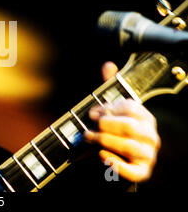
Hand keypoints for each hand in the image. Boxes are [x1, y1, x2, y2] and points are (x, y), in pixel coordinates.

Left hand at [84, 61, 160, 181]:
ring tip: (89, 138)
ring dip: (105, 141)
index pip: (131, 108)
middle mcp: (150, 135)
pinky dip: (115, 163)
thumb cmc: (112, 132)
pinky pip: (132, 171)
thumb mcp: (110, 110)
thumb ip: (109, 88)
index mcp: (144, 117)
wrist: (111, 160)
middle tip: (88, 127)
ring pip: (130, 147)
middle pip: (130, 127)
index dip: (109, 109)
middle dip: (105, 126)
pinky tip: (101, 155)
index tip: (92, 112)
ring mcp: (148, 155)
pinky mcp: (141, 172)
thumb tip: (109, 65)